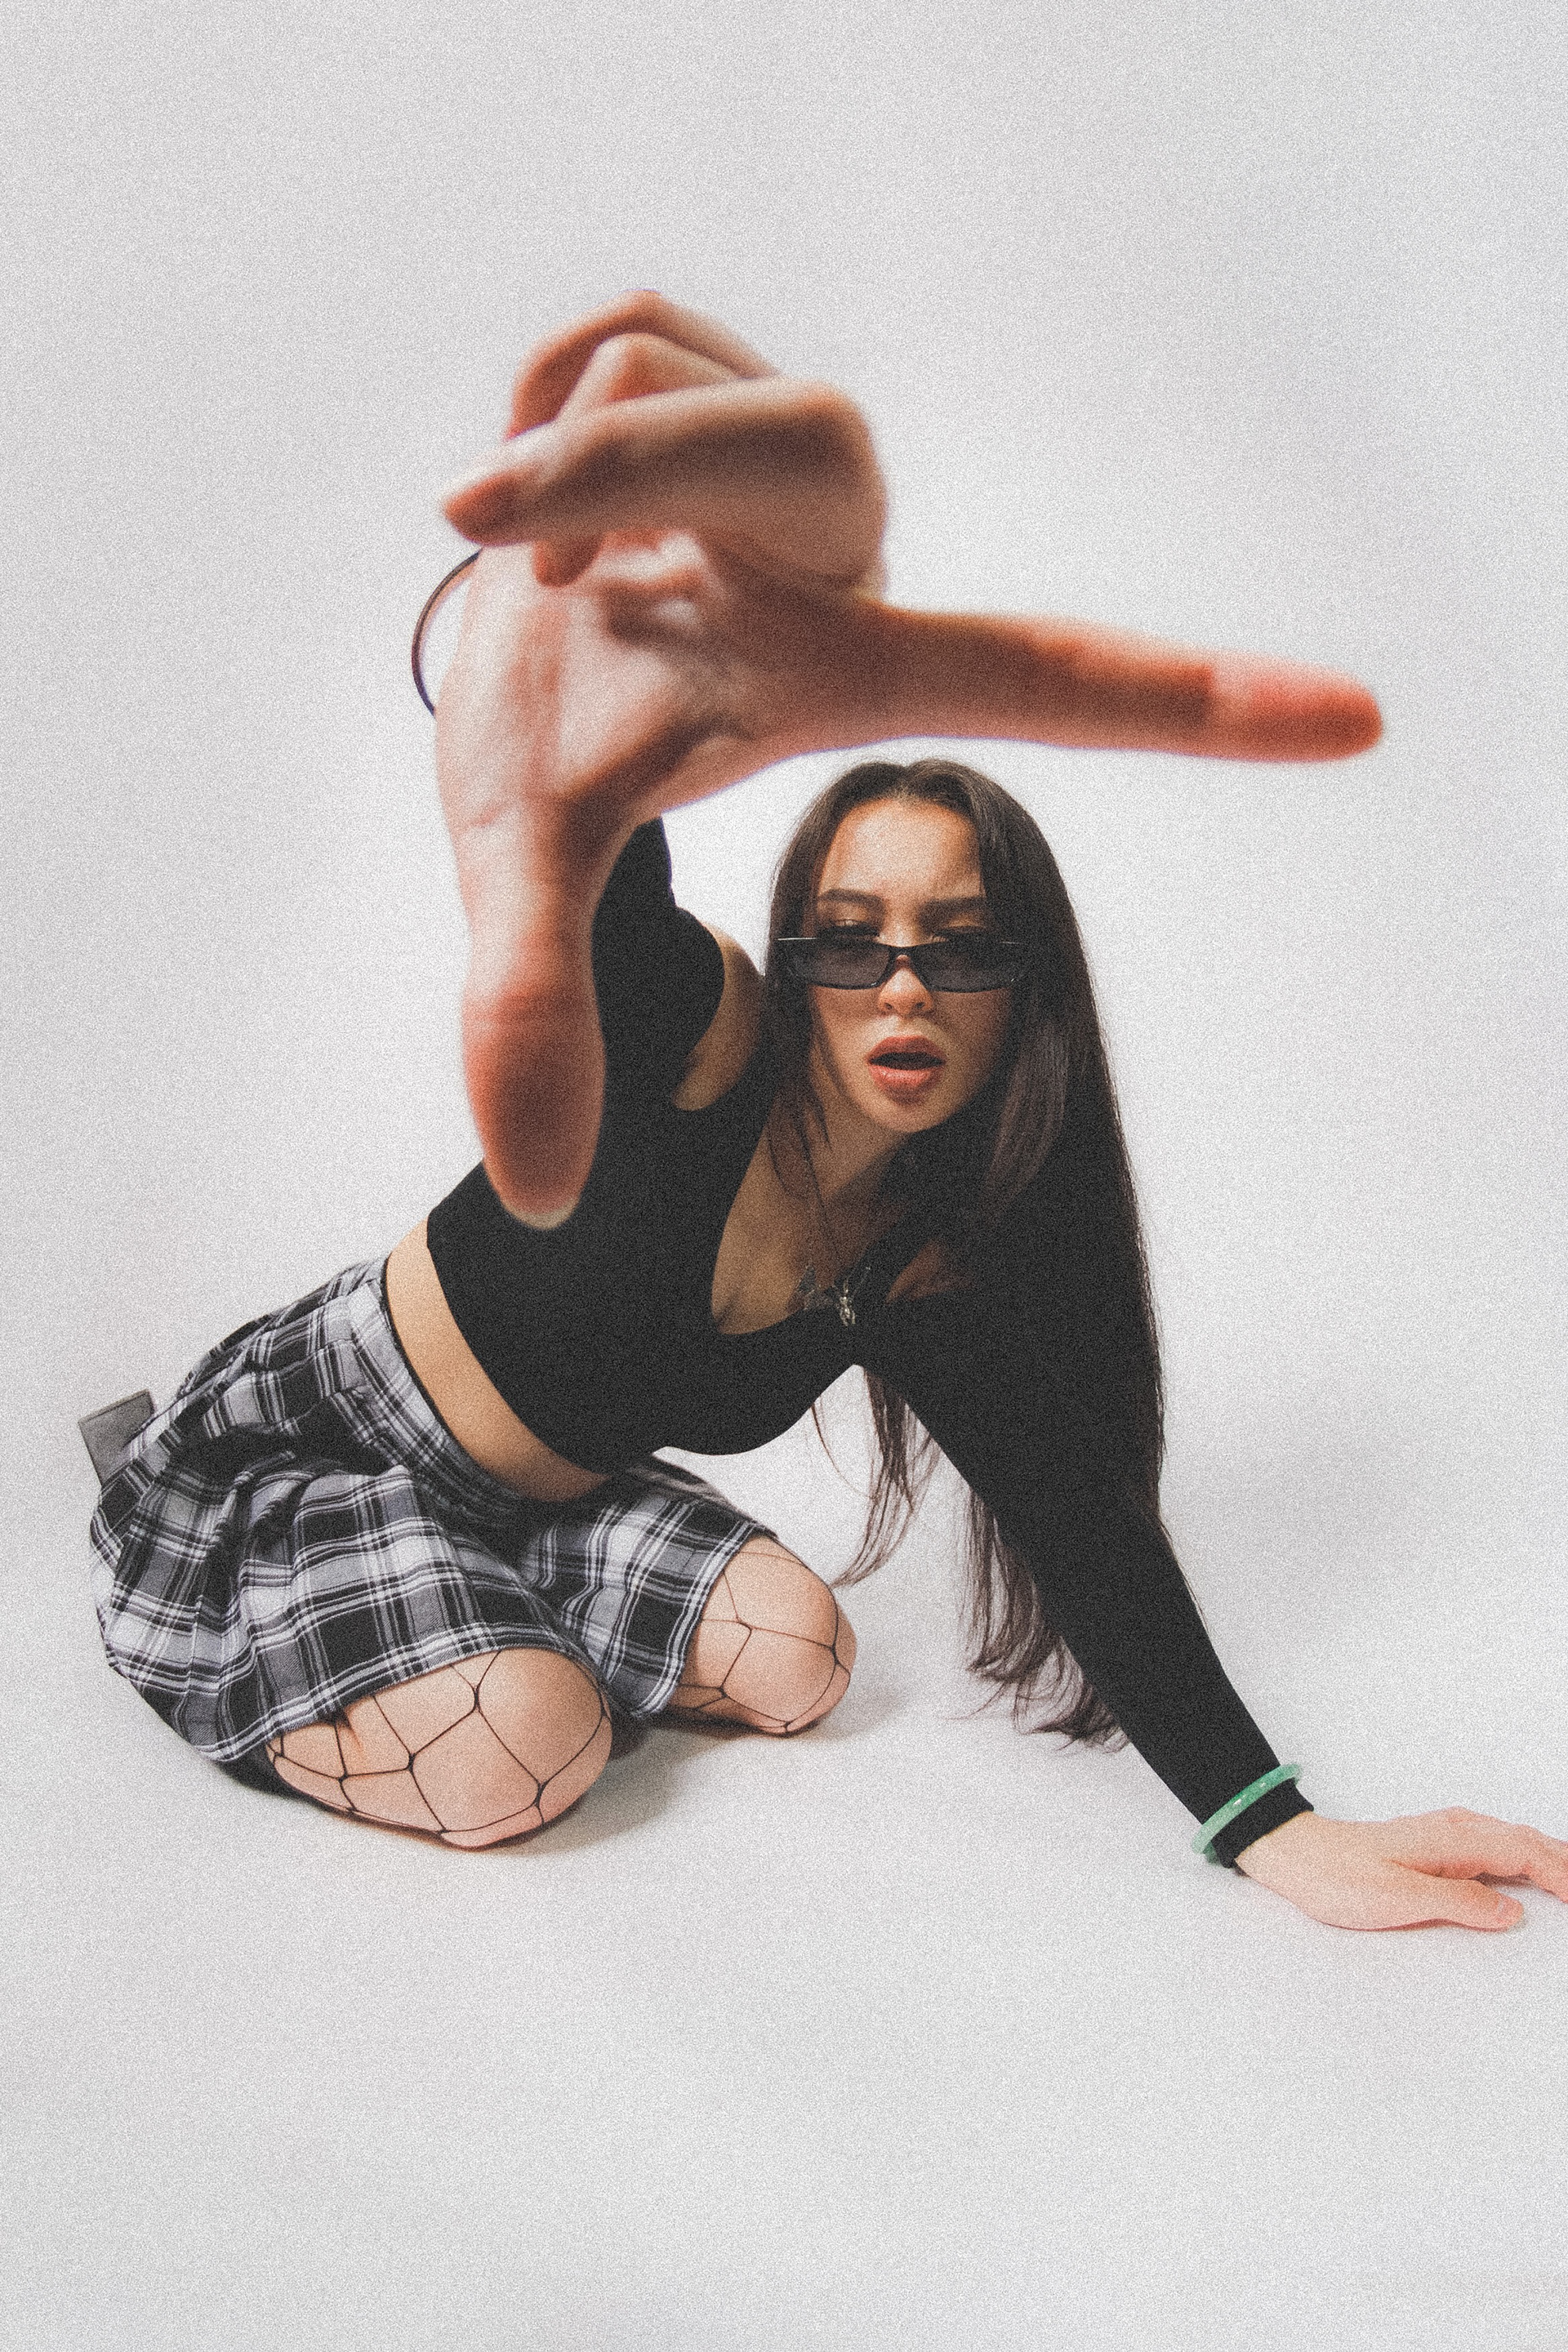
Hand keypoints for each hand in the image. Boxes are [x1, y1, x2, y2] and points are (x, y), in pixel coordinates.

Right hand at [432, 292, 1382, 1222]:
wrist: (488, 632)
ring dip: (551, 462)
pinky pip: (617, 332)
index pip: (1048, 678)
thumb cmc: (554, 746)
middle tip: (489, 534)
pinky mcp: (728, 361)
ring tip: (533, 559)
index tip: (1358, 722)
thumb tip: (539, 1193)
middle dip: (610, 470)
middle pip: (798, 443)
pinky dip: (536, 399)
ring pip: (662, 369)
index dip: (1193, 701)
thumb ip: (533, 1015)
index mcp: (851, 671)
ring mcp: (791, 459)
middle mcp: (849, 556)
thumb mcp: (533, 866)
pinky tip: (536, 484)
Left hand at [1234, 1806, 1567, 1929]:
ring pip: (1514, 1839)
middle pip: (1527, 1841)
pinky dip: (1524, 1855)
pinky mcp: (1436, 1843)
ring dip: (1547, 1856)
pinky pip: (1495, 1843)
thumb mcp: (1400, 1900)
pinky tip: (1528, 1867)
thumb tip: (1512, 1914)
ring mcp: (1445, 1833)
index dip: (1562, 1875)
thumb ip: (1460, 1904)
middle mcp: (1454, 1829)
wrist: (1298, 1856)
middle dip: (1563, 1863)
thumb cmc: (1339, 1876)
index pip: (1525, 1853)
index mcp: (1452, 1840)